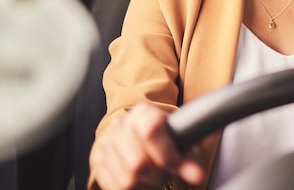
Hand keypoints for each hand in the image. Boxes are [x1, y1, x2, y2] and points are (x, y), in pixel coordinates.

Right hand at [89, 103, 204, 188]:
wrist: (143, 134)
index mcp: (144, 112)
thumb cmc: (168, 138)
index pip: (152, 131)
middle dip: (157, 175)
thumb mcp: (183, 141)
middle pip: (138, 162)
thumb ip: (190, 158)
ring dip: (146, 184)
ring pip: (126, 178)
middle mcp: (121, 124)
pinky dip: (134, 189)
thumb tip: (196, 175)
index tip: (177, 167)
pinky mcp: (97, 159)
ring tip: (157, 177)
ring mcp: (106, 142)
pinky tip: (143, 182)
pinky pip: (114, 186)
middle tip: (168, 174)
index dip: (167, 155)